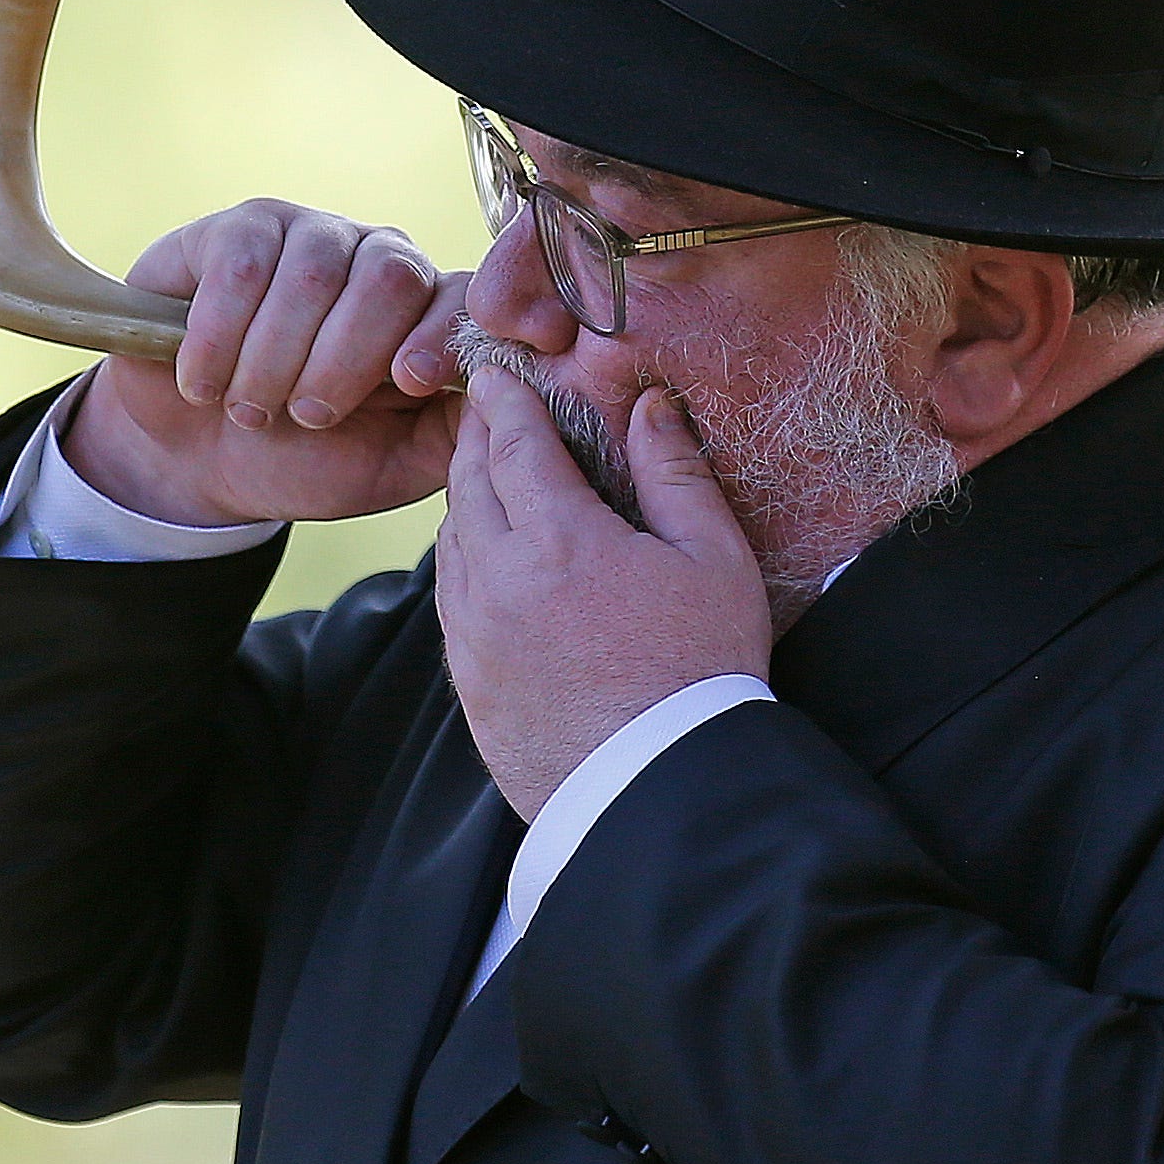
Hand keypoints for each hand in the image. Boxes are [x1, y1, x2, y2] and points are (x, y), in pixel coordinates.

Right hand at [62, 199, 471, 526]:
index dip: (441, 336)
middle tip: (308, 418)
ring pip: (314, 272)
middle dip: (345, 361)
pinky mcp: (236, 230)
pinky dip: (220, 337)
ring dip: (274, 361)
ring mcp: (309, 235)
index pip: (462, 298)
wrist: (196, 458)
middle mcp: (377, 260)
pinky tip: (204, 380)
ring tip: (249, 409)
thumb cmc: (301, 459)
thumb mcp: (389, 466)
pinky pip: (242, 266)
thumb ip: (454, 435)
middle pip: (391, 276)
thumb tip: (511, 403)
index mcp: (427, 314)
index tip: (411, 383)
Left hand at [436, 367, 772, 819]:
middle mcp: (498, 580)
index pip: (515, 445)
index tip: (490, 373)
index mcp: (559, 540)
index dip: (502, 402)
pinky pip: (449, 598)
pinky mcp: (469, 681)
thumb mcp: (713, 560)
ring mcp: (474, 635)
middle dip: (474, 439)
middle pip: (470, 486)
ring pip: (451, 542)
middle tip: (478, 407)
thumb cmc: (702, 671)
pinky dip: (459, 559)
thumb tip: (650, 405)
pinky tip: (477, 553)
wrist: (657, 790)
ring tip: (479, 474)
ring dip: (462, 499)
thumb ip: (676, 474)